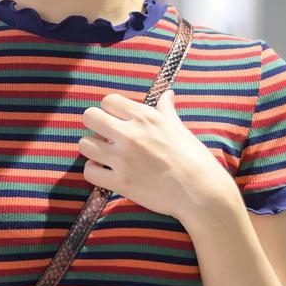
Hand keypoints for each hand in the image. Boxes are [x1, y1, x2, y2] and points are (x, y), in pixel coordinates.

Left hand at [78, 89, 234, 223]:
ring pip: (84, 144)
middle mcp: (131, 134)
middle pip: (89, 116)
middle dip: (94, 125)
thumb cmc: (194, 158)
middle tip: (105, 136)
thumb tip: (168, 94)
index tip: (117, 121)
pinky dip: (94, 171)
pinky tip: (106, 172)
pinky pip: (89, 171)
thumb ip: (166, 110)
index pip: (108, 100)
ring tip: (104, 155)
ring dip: (92, 149)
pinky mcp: (120, 182)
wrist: (201, 191)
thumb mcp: (179, 128)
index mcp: (145, 117)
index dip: (109, 111)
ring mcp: (123, 159)